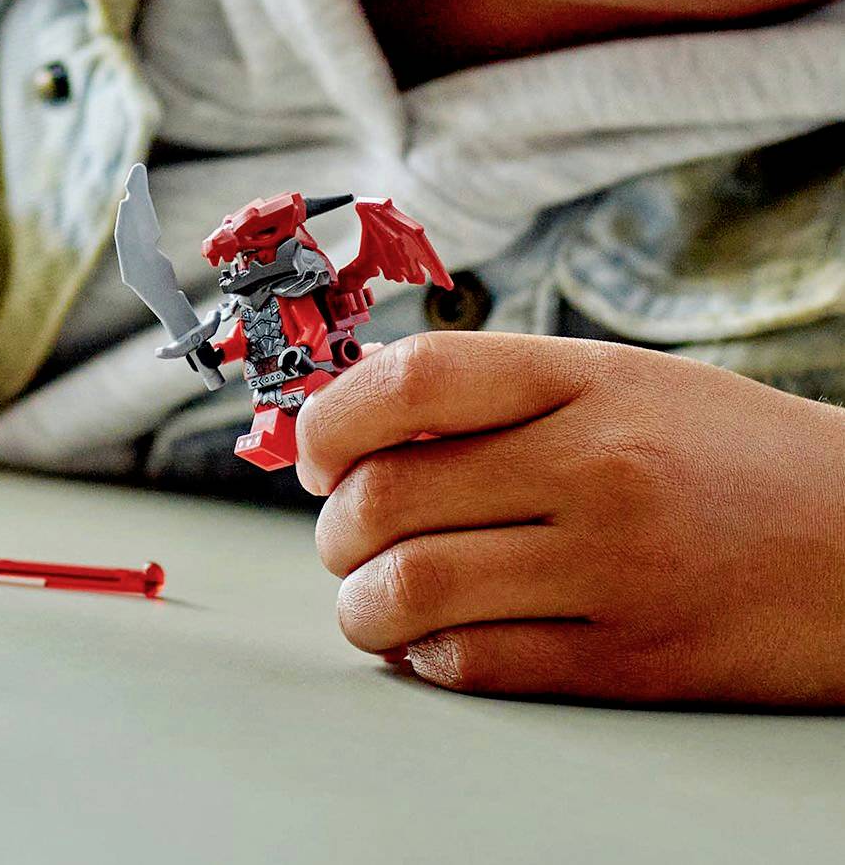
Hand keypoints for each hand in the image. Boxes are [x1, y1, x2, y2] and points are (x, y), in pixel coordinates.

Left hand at [299, 330, 844, 705]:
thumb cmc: (732, 455)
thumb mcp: (624, 382)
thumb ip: (503, 394)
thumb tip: (363, 425)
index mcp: (585, 382)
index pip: (412, 381)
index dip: (331, 419)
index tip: (312, 453)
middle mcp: (594, 468)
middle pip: (393, 493)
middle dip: (335, 525)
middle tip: (340, 536)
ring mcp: (615, 569)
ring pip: (419, 589)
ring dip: (363, 604)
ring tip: (368, 600)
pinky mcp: (637, 660)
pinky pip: (484, 664)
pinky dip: (430, 658)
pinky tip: (434, 645)